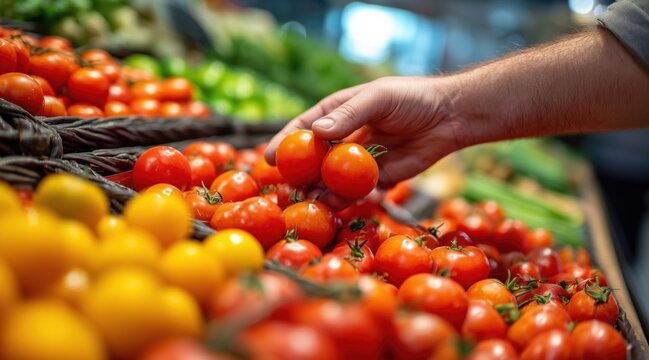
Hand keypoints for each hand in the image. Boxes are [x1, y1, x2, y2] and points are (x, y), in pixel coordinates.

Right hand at [265, 76, 466, 206]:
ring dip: (323, 193)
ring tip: (315, 203)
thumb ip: (348, 116)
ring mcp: (361, 161)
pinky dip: (350, 201)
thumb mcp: (378, 99)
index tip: (268, 159)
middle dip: (301, 176)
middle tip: (291, 190)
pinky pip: (360, 194)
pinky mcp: (380, 179)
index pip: (305, 129)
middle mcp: (346, 139)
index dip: (285, 143)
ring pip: (334, 181)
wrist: (449, 117)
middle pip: (315, 160)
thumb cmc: (411, 99)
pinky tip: (344, 207)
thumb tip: (317, 133)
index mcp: (339, 114)